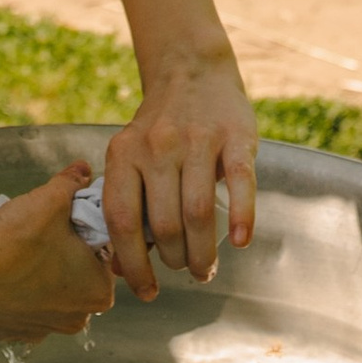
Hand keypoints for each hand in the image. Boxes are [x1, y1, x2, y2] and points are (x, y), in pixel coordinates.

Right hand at [0, 163, 117, 340]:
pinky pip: (20, 306)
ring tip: (16, 250)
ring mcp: (42, 330)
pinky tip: (0, 271)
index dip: (84, 231)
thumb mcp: (50, 200)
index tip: (64, 220)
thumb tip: (82, 170)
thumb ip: (71, 183)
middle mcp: (76, 318)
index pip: (102, 253)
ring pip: (47, 292)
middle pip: (76, 274)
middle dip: (62, 254)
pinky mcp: (11, 334)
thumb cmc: (15, 243)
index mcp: (98, 292)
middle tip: (39, 232)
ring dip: (38, 273)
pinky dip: (13, 290)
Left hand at [103, 52, 258, 297]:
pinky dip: (242, 217)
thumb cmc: (159, 131)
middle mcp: (157, 146)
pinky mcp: (235, 136)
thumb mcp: (131, 157)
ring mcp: (197, 139)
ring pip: (198, 212)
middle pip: (166, 224)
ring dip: (204, 252)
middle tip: (186, 271)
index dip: (133, 264)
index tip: (146, 291)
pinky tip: (240, 242)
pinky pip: (239, 184)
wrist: (191, 71)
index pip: (122, 221)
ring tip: (206, 268)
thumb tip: (119, 270)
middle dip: (175, 261)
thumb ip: (127, 206)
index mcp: (123, 154)